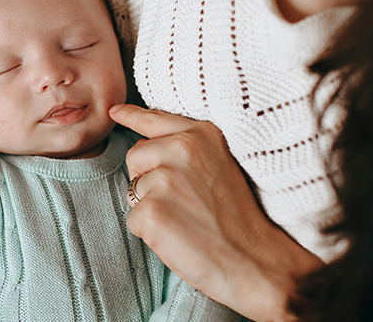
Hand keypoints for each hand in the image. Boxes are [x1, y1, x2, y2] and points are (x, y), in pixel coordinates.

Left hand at [110, 104, 322, 321]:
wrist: (257, 261)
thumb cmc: (241, 219)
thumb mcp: (221, 165)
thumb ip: (187, 148)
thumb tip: (144, 143)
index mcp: (201, 134)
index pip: (155, 119)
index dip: (132, 116)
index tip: (115, 111)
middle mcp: (181, 149)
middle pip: (135, 157)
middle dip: (149, 178)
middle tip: (185, 201)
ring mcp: (164, 179)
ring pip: (133, 190)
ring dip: (152, 208)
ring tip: (187, 219)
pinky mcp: (151, 211)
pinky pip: (133, 219)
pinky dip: (150, 233)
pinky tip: (180, 236)